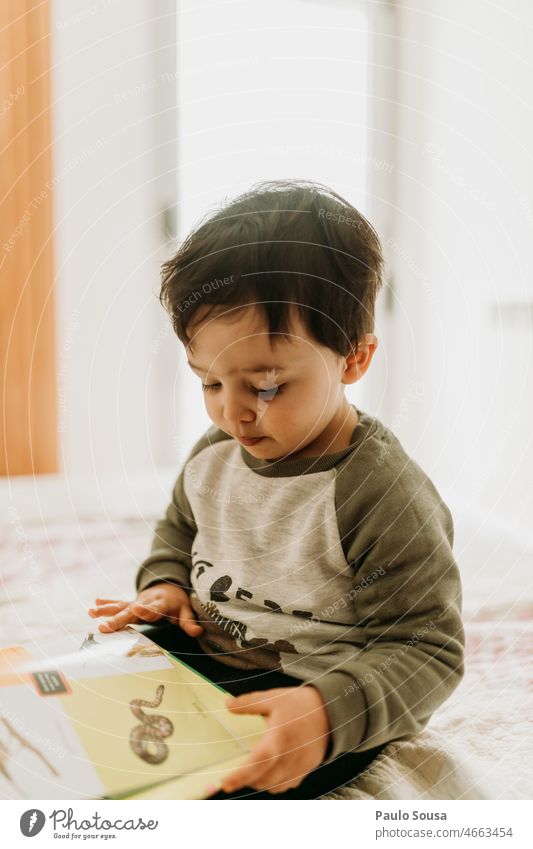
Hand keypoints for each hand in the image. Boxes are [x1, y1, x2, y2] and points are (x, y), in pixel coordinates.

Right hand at [88, 583, 202, 636]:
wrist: (168, 588)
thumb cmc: (177, 602)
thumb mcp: (186, 610)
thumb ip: (189, 622)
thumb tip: (198, 632)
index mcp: (160, 604)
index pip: (154, 609)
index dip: (147, 610)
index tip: (137, 610)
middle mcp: (145, 602)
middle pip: (131, 611)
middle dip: (118, 618)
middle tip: (105, 626)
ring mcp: (136, 602)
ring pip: (121, 606)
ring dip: (107, 610)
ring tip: (92, 612)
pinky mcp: (130, 603)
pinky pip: (117, 603)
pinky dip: (107, 603)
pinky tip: (94, 605)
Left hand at [219, 685, 330, 794]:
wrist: (332, 710)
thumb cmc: (302, 703)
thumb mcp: (274, 698)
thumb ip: (249, 703)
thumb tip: (228, 704)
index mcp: (278, 739)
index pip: (256, 763)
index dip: (240, 776)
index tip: (225, 784)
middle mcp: (289, 757)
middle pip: (262, 780)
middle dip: (245, 780)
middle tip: (232, 776)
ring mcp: (299, 766)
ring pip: (273, 786)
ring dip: (259, 782)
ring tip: (251, 771)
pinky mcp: (306, 769)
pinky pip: (287, 785)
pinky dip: (275, 783)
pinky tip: (271, 771)